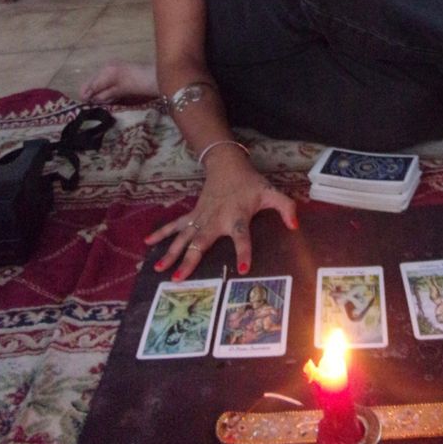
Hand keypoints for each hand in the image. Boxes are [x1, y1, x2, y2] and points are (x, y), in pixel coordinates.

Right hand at [145, 151, 297, 279]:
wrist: (227, 165)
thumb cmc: (250, 183)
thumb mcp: (271, 192)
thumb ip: (286, 207)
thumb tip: (295, 225)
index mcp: (237, 216)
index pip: (242, 236)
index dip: (244, 252)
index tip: (244, 269)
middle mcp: (216, 219)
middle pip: (202, 242)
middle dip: (190, 260)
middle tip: (180, 278)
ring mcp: (201, 218)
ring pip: (183, 237)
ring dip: (171, 252)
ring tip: (160, 269)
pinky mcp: (193, 215)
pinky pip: (175, 226)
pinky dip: (161, 234)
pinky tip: (147, 244)